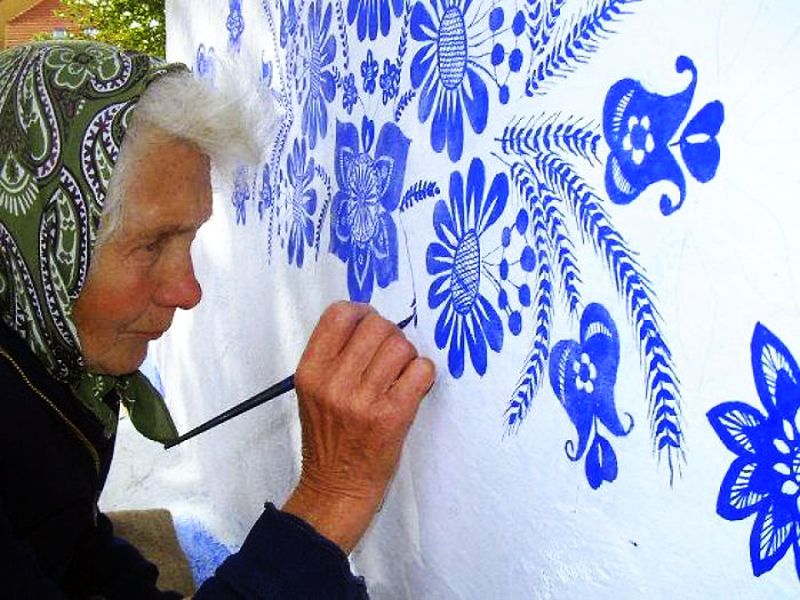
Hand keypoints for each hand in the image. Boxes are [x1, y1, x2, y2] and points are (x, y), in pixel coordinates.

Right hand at [282, 301, 434, 552]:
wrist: (336, 488)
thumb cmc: (328, 438)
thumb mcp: (312, 392)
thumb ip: (333, 356)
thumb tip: (370, 320)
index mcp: (311, 371)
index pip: (339, 314)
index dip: (361, 312)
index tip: (369, 325)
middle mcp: (334, 383)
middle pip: (376, 325)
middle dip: (389, 334)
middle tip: (389, 354)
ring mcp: (363, 400)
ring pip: (401, 346)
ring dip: (407, 355)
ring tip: (400, 374)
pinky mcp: (392, 416)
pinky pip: (421, 370)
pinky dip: (423, 373)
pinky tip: (413, 386)